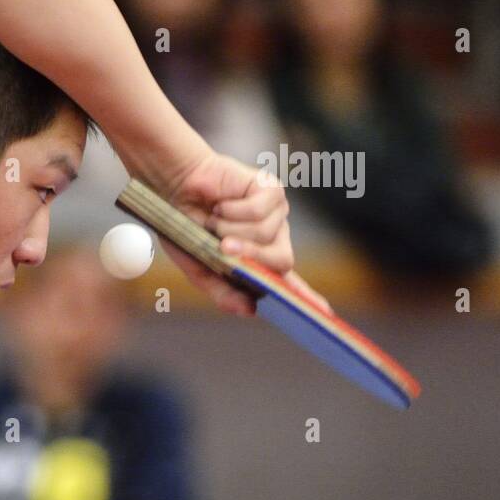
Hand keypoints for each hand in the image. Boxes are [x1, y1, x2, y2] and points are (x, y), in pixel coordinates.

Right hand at [160, 151, 325, 314]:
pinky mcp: (271, 190)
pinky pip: (259, 210)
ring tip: (214, 219)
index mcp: (259, 259)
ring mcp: (275, 213)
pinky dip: (233, 210)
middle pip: (281, 259)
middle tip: (222, 247)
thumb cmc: (186, 226)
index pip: (288, 282)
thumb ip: (222, 291)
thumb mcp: (200, 268)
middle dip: (250, 256)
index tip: (324, 311)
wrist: (176, 188)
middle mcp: (273, 236)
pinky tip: (223, 204)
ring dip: (229, 229)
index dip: (306, 297)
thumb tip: (251, 310)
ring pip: (265, 234)